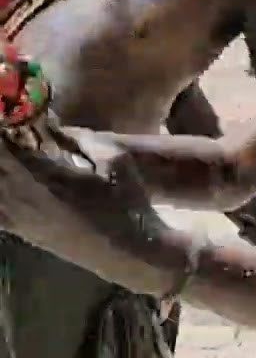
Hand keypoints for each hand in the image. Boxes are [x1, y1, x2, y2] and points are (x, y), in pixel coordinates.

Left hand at [0, 127, 176, 295]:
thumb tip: (55, 125)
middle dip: (2, 150)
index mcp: (45, 176)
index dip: (4, 131)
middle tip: (9, 138)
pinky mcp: (23, 234)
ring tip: (12, 162)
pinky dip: (1, 196)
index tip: (8, 116)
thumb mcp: (117, 159)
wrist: (131, 251)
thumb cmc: (128, 203)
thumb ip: (84, 138)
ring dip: (0, 172)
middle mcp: (23, 198)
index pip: (5, 149)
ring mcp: (20, 220)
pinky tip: (9, 186)